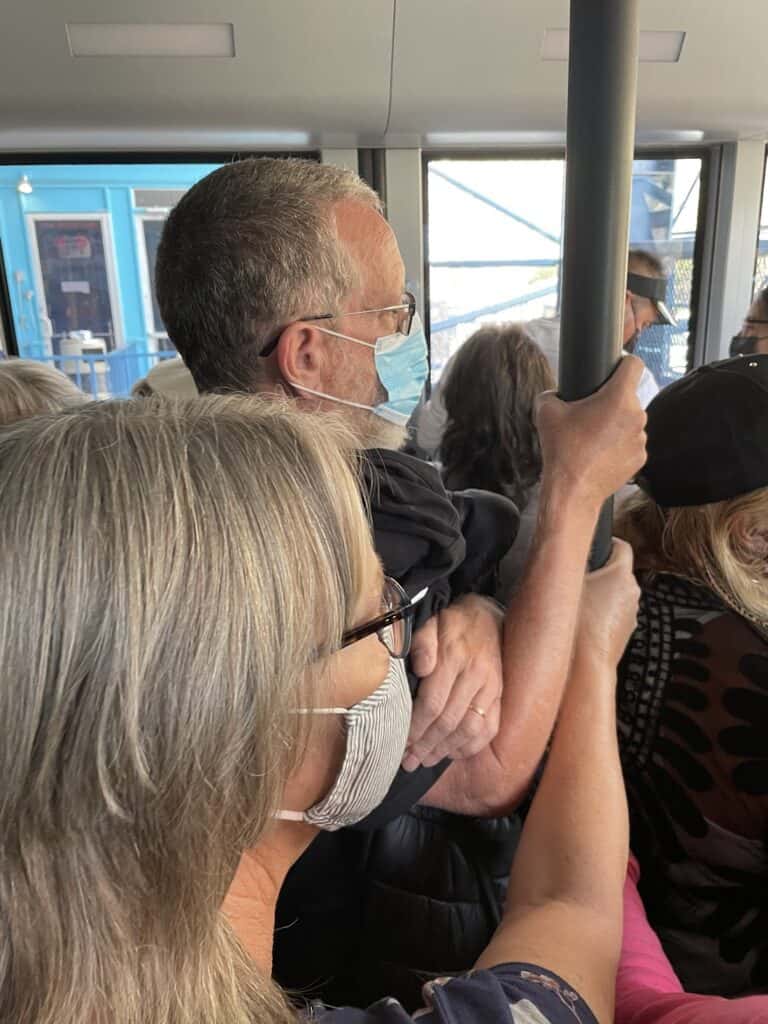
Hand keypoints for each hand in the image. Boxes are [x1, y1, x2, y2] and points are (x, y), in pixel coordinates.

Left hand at [403, 594, 503, 769]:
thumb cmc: (452, 624)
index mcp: (454, 657)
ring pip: (469, 729)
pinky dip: (471, 746)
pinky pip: (489, 728)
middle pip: (448, 720)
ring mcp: (491, 688)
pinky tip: (453, 753)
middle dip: (426, 744)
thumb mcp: (430, 623)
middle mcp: (475, 675)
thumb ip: (421, 644)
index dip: (415, 726)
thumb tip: (420, 669)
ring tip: (426, 760)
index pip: (432, 702)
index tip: (400, 741)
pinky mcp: (500, 696)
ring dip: (446, 749)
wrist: (488, 617)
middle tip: (409, 760)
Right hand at [536, 355, 646, 509]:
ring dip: (616, 424)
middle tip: (590, 414)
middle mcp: (636, 416)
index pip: (634, 365)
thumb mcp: (546, 411)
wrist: (572, 491)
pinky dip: (619, 445)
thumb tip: (555, 394)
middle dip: (612, 401)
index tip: (614, 369)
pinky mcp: (641, 458)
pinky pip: (631, 443)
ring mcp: (641, 439)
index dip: (624, 363)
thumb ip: (551, 393)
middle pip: (628, 397)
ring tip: (593, 438)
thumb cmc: (562, 450)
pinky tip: (600, 454)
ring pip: (630, 421)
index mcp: (618, 398)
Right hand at [576, 538, 639, 664]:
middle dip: (599, 571)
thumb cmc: (578, 628)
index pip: (621, 546)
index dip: (605, 542)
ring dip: (600, 595)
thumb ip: (569, 565)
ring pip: (615, 594)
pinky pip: (613, 615)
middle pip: (617, 571)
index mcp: (622, 574)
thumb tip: (564, 553)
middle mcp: (633, 592)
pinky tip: (582, 624)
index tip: (590, 547)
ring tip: (576, 604)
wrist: (586, 668)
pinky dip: (602, 615)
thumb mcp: (566, 584)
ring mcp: (631, 614)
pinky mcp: (625, 632)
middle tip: (575, 577)